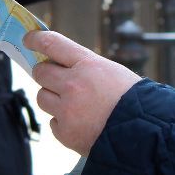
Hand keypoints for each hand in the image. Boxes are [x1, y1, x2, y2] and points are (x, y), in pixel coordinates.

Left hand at [26, 30, 140, 155]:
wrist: (145, 135)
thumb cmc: (134, 100)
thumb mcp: (112, 72)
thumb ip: (85, 67)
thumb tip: (60, 65)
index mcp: (87, 65)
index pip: (52, 43)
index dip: (36, 39)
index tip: (29, 39)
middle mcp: (73, 85)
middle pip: (40, 72)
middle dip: (45, 74)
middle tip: (55, 78)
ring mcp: (67, 110)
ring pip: (42, 97)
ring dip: (53, 99)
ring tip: (76, 105)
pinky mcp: (65, 133)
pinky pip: (53, 122)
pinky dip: (64, 122)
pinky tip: (83, 123)